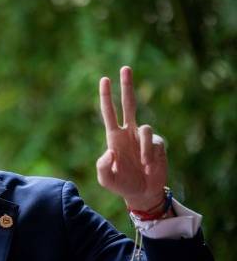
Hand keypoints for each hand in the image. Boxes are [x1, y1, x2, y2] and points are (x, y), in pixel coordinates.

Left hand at [96, 66, 166, 211]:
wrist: (142, 193)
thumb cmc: (122, 185)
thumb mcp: (106, 179)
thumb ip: (102, 166)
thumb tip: (109, 150)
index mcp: (114, 137)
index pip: (109, 113)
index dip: (106, 97)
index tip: (104, 79)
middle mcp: (129, 133)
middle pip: (129, 104)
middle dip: (126, 86)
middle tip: (125, 68)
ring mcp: (144, 137)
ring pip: (145, 129)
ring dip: (143, 149)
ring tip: (143, 165)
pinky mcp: (157, 144)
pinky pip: (154, 143)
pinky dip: (151, 155)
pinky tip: (150, 166)